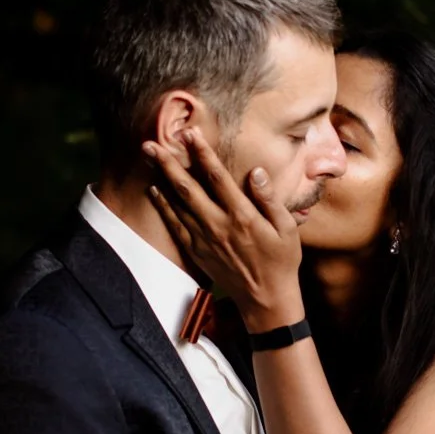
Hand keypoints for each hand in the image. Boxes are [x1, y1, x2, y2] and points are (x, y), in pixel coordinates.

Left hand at [145, 128, 305, 331]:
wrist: (266, 300)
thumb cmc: (281, 261)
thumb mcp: (287, 228)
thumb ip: (269, 199)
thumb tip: (255, 172)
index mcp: (242, 216)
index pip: (217, 178)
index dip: (202, 153)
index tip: (190, 133)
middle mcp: (218, 225)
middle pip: (187, 188)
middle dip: (168, 162)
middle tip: (150, 143)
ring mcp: (204, 240)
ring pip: (177, 203)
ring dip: (161, 178)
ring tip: (148, 158)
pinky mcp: (197, 252)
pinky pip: (175, 225)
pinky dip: (163, 206)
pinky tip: (154, 190)